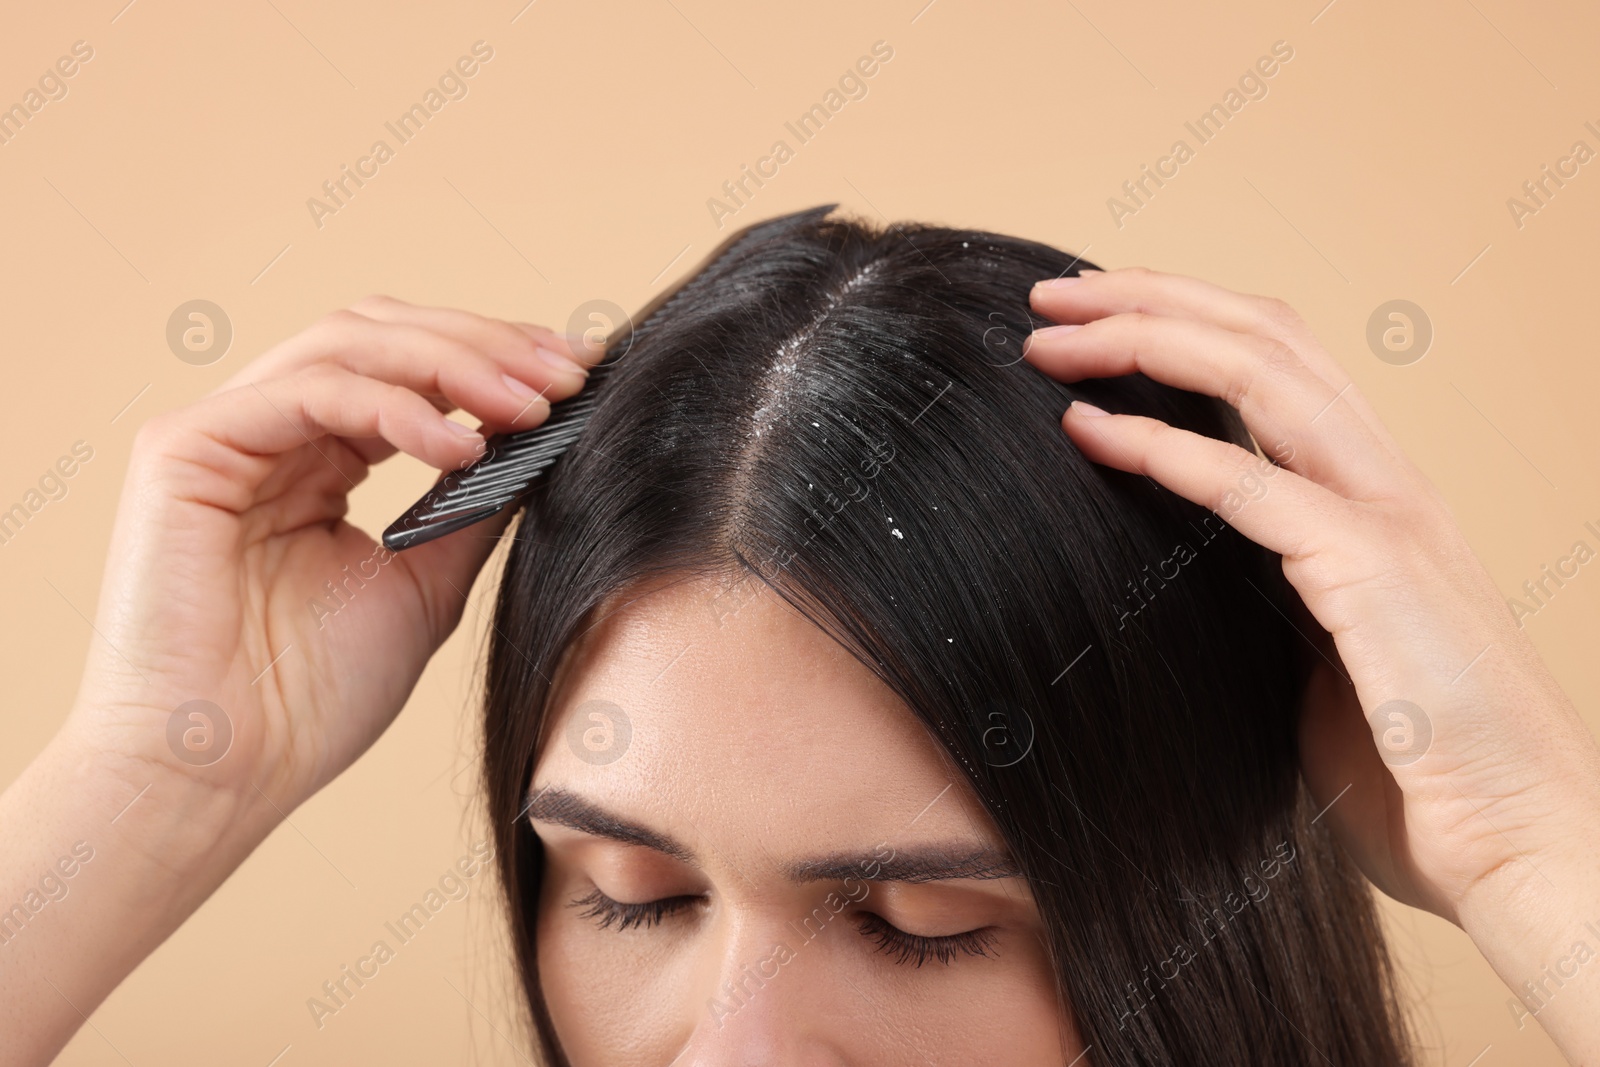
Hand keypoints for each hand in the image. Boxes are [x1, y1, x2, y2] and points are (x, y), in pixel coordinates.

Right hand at [67, 297, 597, 829]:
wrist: (225, 775)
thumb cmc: (310, 699)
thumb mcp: (427, 583)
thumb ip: (473, 506)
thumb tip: (545, 441)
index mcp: (320, 458)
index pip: (412, 369)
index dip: (498, 357)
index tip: (582, 369)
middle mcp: (271, 431)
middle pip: (385, 334)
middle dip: (487, 345)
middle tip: (569, 371)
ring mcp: (224, 432)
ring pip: (350, 345)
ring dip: (454, 362)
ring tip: (530, 404)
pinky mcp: (184, 448)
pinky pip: (308, 393)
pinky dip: (393, 407)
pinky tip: (459, 446)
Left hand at [1023, 267, 1599, 1052]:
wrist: (1523, 849)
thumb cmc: (1417, 774)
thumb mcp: (1315, 659)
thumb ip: (1260, 597)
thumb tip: (1166, 579)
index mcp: (1373, 498)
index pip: (1274, 363)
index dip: (1179, 323)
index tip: (1084, 326)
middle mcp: (1387, 485)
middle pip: (1264, 336)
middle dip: (1149, 299)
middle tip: (1047, 296)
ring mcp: (1391, 519)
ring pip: (1263, 375)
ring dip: (1146, 340)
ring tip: (1051, 337)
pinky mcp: (1378, 573)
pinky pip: (1254, 485)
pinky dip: (1164, 447)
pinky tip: (1090, 431)